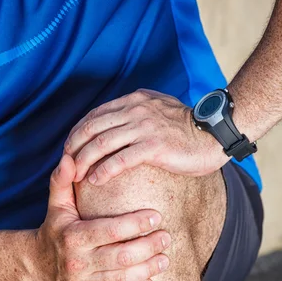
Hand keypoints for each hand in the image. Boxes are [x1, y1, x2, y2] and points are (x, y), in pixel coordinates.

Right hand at [32, 154, 170, 280]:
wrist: (35, 265)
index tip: (157, 215)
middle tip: (167, 237)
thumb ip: (63, 181)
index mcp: (73, 236)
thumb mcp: (57, 204)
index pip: (110, 230)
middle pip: (121, 257)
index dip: (136, 223)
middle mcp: (77, 262)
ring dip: (148, 269)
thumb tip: (69, 157)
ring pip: (122, 279)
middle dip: (149, 247)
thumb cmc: (55, 228)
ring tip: (165, 259)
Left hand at [64, 89, 229, 184]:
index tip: (70, 149)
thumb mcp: (160, 109)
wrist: (215, 135)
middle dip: (74, 147)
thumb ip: (139, 111)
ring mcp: (145, 126)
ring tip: (76, 176)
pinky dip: (104, 170)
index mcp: (135, 100)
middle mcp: (136, 109)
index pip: (95, 114)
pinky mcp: (154, 145)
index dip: (78, 132)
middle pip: (92, 127)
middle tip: (66, 165)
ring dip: (84, 161)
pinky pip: (120, 159)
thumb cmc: (188, 128)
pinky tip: (95, 180)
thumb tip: (120, 121)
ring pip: (102, 143)